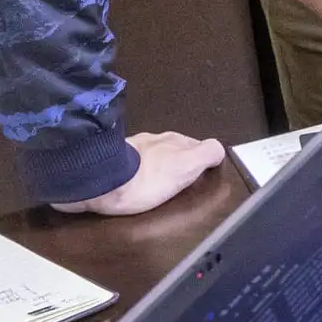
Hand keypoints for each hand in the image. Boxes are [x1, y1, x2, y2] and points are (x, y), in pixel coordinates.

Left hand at [51, 130, 230, 216]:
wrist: (104, 183)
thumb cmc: (149, 179)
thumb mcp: (186, 166)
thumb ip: (206, 154)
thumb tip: (218, 150)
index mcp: (173, 140)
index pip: (197, 145)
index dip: (200, 159)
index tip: (198, 176)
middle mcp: (153, 139)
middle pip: (174, 147)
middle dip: (178, 160)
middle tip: (178, 181)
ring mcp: (132, 147)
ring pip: (152, 153)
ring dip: (156, 164)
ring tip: (155, 182)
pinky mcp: (112, 158)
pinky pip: (131, 162)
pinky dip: (136, 169)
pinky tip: (132, 180)